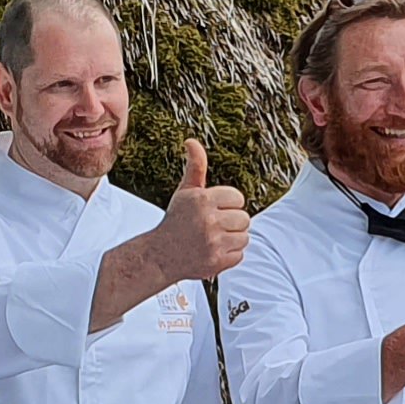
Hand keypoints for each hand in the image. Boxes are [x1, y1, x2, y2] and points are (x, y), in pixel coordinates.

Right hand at [149, 138, 250, 286]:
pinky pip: (239, 255)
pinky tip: (213, 252)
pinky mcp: (216, 261)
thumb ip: (195, 167)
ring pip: (244, 237)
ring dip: (232, 239)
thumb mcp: (185, 192)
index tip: (213, 210)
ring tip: (213, 239)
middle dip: (231, 223)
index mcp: (203, 199)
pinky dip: (228, 255)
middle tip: (212, 227)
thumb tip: (192, 141)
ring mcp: (213, 242)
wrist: (160, 255)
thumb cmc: (176, 220)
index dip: (228, 205)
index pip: (238, 198)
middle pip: (244, 218)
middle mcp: (209, 220)